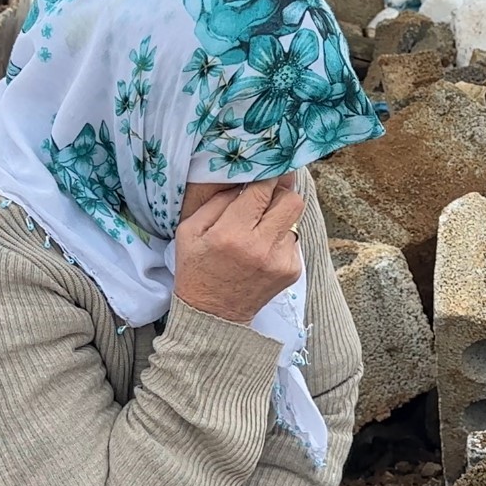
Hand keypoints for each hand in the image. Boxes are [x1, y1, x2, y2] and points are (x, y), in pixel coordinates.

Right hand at [173, 177, 302, 323]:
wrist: (214, 315)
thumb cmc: (197, 268)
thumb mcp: (190, 230)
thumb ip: (217, 200)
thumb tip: (244, 179)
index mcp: (232, 234)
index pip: (263, 190)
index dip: (266, 176)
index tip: (265, 169)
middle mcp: (261, 247)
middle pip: (292, 200)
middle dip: (281, 192)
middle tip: (267, 194)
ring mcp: (280, 261)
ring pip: (295, 219)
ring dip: (280, 216)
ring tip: (260, 226)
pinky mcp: (292, 271)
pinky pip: (293, 240)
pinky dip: (280, 238)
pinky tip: (262, 249)